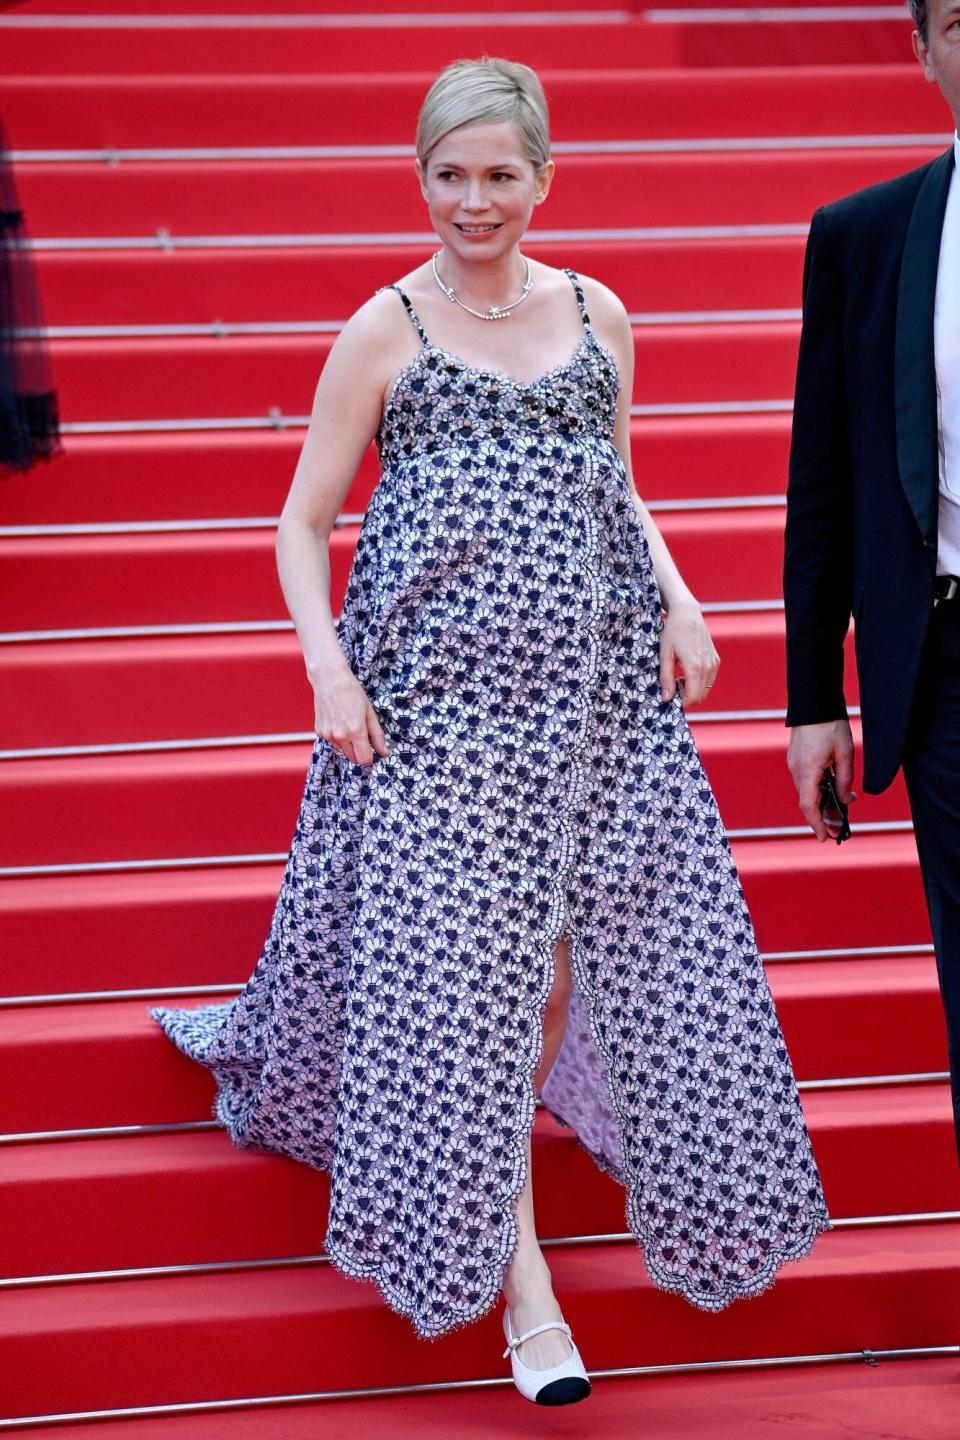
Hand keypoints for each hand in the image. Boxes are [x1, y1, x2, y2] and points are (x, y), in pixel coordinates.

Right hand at [311, 663, 389, 766]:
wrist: (330, 679)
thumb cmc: (352, 692)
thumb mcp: (370, 713)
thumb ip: (377, 735)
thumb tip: (385, 753)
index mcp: (356, 731)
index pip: (364, 760)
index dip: (370, 757)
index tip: (372, 751)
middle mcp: (340, 736)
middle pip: (353, 758)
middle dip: (359, 752)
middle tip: (362, 737)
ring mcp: (328, 735)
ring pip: (342, 750)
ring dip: (347, 744)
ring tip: (348, 724)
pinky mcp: (319, 732)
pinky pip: (332, 742)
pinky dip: (337, 737)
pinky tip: (338, 721)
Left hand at [660, 596, 719, 704]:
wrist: (687, 614)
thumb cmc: (673, 632)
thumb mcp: (664, 655)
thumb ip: (666, 678)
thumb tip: (666, 699)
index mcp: (695, 667)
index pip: (692, 698)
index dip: (681, 702)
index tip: (670, 696)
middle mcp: (708, 666)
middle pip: (700, 696)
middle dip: (686, 696)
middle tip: (673, 686)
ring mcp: (714, 663)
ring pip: (706, 689)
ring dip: (693, 690)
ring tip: (679, 678)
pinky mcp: (715, 660)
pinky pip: (709, 680)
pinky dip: (699, 682)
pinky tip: (688, 672)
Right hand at [787, 718, 855, 841]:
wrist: (814, 703)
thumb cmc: (830, 726)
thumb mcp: (844, 754)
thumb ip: (844, 779)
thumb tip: (844, 800)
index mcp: (808, 771)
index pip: (809, 806)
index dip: (817, 824)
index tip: (825, 838)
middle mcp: (796, 770)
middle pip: (808, 801)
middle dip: (823, 816)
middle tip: (839, 827)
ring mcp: (794, 764)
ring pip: (808, 790)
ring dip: (823, 801)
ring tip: (843, 805)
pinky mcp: (796, 758)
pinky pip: (806, 779)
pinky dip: (818, 788)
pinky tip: (834, 786)